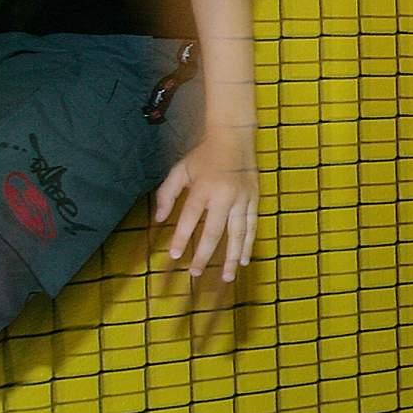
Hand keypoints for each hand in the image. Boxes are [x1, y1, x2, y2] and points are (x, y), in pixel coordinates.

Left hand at [154, 127, 257, 280]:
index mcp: (204, 187)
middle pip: (214, 231)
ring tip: (226, 276)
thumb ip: (166, 194)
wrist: (234, 135)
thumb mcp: (179, 170)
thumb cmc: (203, 154)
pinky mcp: (254, 199)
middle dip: (204, 254)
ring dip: (230, 256)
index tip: (174, 255)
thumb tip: (158, 220)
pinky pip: (252, 226)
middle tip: (195, 272)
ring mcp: (242, 198)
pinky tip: (243, 260)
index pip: (190, 217)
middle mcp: (224, 195)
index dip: (182, 237)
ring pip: (237, 233)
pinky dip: (248, 244)